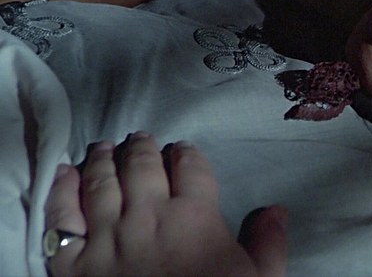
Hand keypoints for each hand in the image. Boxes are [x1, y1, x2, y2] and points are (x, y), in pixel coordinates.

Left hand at [44, 132, 287, 275]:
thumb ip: (269, 244)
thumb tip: (277, 210)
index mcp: (194, 218)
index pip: (189, 167)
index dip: (185, 152)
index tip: (182, 149)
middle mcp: (148, 218)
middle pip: (141, 166)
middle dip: (142, 147)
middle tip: (141, 139)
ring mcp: (107, 239)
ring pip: (101, 182)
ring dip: (102, 159)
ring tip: (105, 147)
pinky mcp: (74, 264)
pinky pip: (62, 218)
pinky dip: (62, 191)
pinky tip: (66, 173)